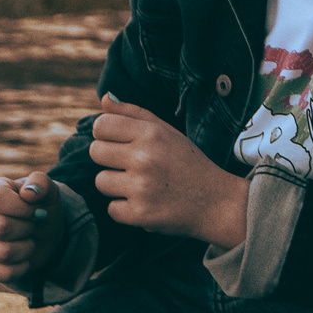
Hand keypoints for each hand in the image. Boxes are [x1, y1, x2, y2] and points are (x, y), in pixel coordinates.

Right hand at [0, 173, 67, 286]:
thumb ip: (41, 183)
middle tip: (31, 226)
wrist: (43, 232)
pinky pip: (2, 273)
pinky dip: (21, 267)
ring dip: (26, 248)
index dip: (23, 208)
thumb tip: (29, 193)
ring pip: (2, 252)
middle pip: (0, 228)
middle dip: (26, 229)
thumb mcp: (48, 191)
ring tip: (27, 240)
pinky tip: (23, 258)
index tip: (36, 211)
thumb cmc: (41, 207)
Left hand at [89, 93, 246, 248]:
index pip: (101, 126)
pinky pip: (111, 208)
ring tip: (142, 185)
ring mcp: (141, 187)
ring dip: (117, 185)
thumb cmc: (188, 163)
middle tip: (134, 165)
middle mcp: (144, 158)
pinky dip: (126, 209)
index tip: (121, 142)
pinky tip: (147, 203)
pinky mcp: (139, 214)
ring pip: (101, 181)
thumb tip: (105, 98)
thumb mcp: (168, 132)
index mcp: (151, 134)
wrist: (216, 202)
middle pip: (96, 152)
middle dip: (111, 159)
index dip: (107, 134)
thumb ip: (135, 113)